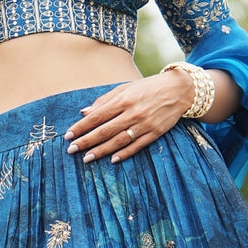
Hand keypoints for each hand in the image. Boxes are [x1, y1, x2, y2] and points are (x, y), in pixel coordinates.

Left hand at [63, 69, 193, 164]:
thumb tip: (84, 112)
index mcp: (123, 99)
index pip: (97, 116)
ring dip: (101, 151)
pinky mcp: (155, 133)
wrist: (178, 90)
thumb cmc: (148, 88)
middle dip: (86, 141)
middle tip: (71, 150)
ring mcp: (144, 124)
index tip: (68, 135)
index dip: (81, 127)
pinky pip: (136, 146)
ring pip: (118, 141)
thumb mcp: (125, 87)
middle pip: (104, 130)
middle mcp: (132, 112)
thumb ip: (104, 100)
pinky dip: (124, 153)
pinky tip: (112, 160)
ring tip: (87, 159)